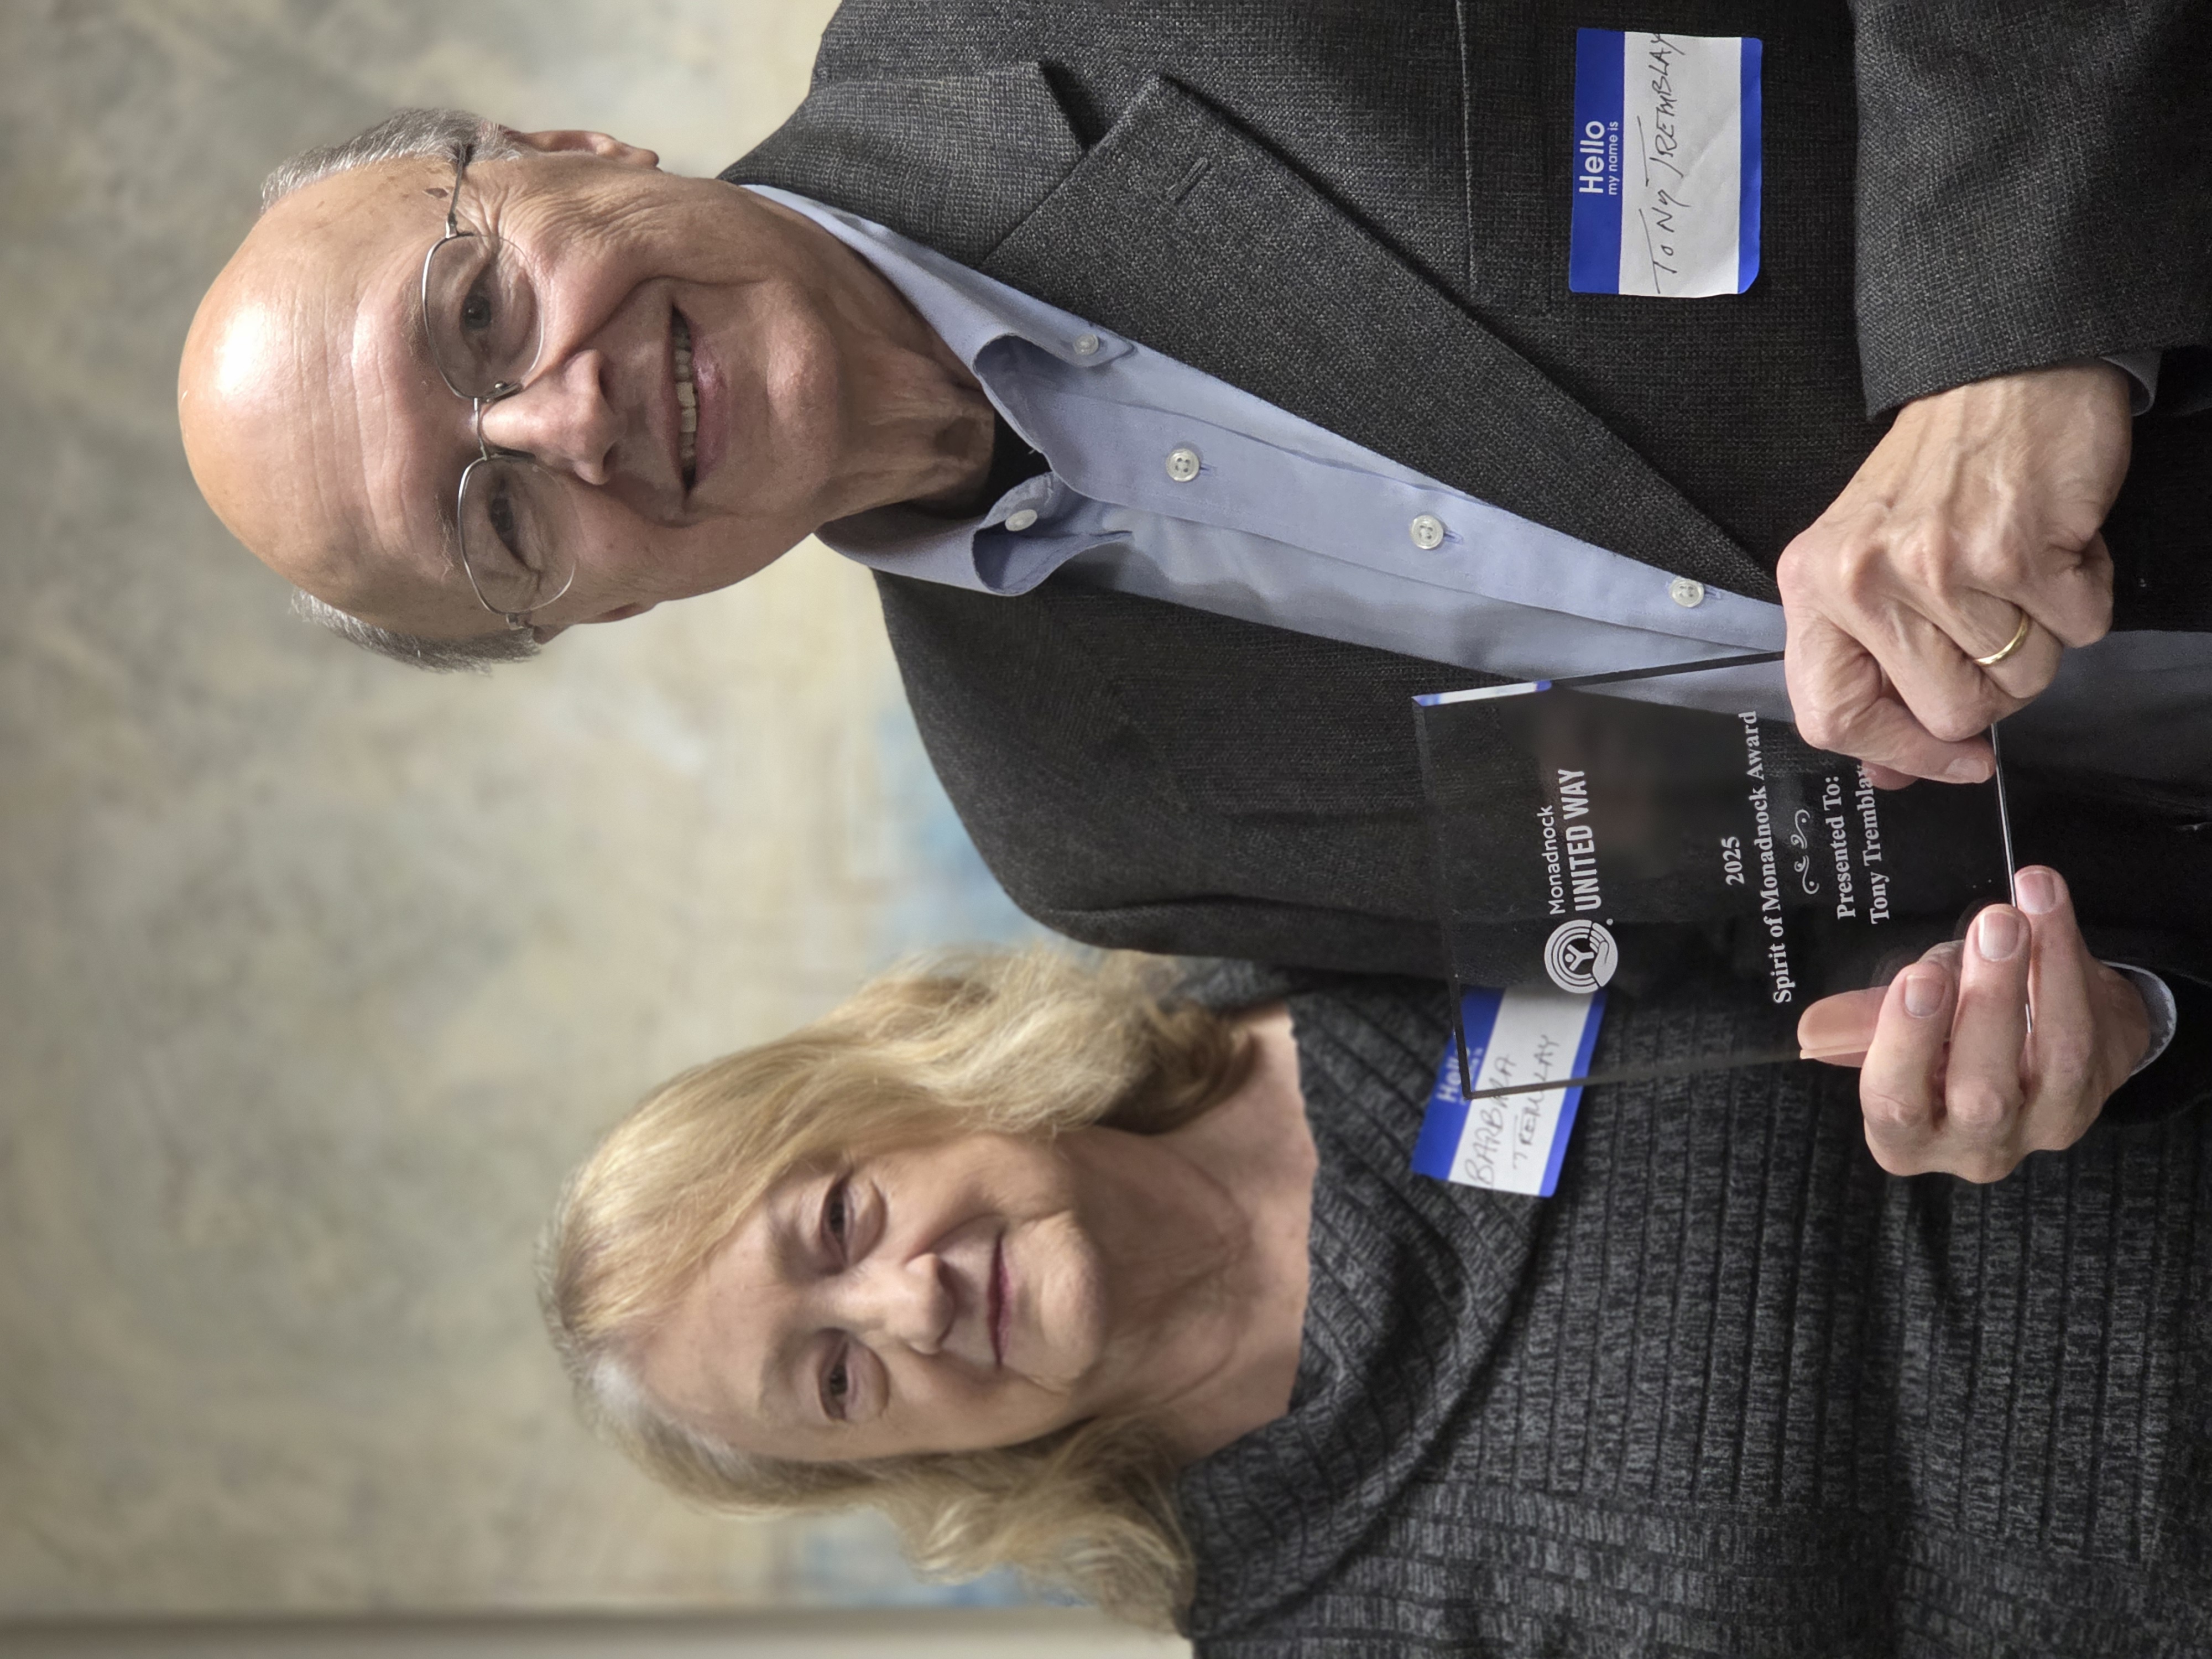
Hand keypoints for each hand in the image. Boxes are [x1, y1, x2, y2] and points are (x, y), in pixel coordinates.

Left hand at [1777, 363, 2130, 786]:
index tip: (1952, 761)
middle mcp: (1864, 579)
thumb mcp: (1867, 566)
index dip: (1900, 754)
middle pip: (1949, 711)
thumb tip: (1891, 770)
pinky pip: (2079, 630)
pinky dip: (2084, 597)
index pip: (1833, 717)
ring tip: (2019, 573)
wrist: (2001, 375)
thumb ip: (1869, 669)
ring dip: (2042, 637)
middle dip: (1994, 688)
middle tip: (1996, 624)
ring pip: (2022, 678)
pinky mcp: (2018, 549)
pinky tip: (2055, 547)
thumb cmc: (1935, 474)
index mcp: (1813, 588)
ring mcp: (1940, 565)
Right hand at [1795, 866, 2149, 1182]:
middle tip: (1993, 924)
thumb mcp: (1898, 1025)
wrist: (2032, 1040)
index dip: (1908, 1043)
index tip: (1919, 977)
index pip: (1896, 1106)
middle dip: (1988, 1003)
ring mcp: (2043, 1128)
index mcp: (1906, 1137)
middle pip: (1981, 1093)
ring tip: (2022, 909)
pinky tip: (2049, 907)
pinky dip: (2070, 961)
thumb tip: (1814, 1028)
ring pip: (2053, 1060)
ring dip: (2041, 973)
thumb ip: (1866, 1023)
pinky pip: (2090, 1028)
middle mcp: (1976, 1148)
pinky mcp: (2093, 1094)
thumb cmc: (1947, 1032)